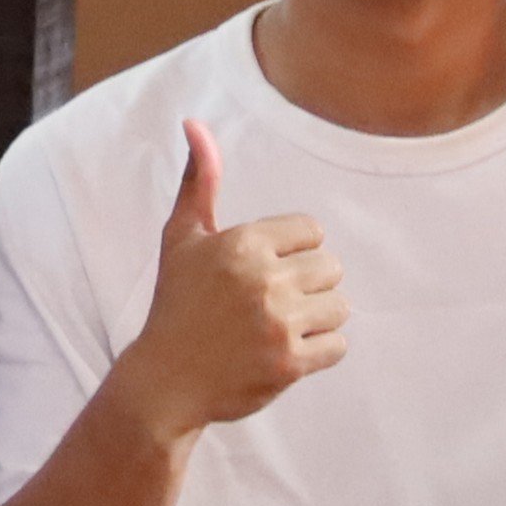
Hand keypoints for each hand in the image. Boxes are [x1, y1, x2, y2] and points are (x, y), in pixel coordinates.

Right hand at [103, 121, 346, 443]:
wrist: (164, 382)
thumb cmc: (176, 304)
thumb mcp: (182, 238)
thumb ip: (199, 180)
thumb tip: (195, 123)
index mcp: (242, 243)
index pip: (312, 232)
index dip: (294, 252)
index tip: (265, 272)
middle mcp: (262, 279)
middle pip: (332, 268)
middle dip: (308, 285)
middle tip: (274, 303)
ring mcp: (277, 323)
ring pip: (340, 307)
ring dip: (318, 318)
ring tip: (282, 327)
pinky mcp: (289, 363)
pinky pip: (339, 345)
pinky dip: (321, 350)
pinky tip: (287, 351)